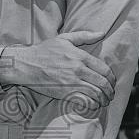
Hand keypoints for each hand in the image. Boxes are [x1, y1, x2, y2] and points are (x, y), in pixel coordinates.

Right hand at [0, 30, 115, 105]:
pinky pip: (85, 101)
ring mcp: (72, 82)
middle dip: (109, 91)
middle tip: (110, 95)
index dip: (112, 79)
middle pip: (103, 83)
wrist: (26, 65)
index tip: (112, 83)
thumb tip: (102, 33)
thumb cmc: (43, 51)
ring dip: (103, 99)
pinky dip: (92, 104)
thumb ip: (84, 36)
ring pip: (96, 93)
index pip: (104, 70)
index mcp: (80, 56)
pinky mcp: (64, 93)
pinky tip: (93, 105)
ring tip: (103, 101)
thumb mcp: (64, 39)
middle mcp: (79, 69)